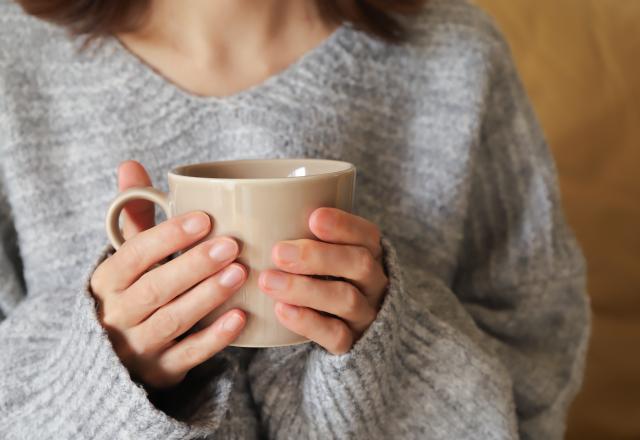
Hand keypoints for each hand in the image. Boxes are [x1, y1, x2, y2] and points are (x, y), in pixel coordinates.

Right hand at [90, 160, 247, 388]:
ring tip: (241, 272)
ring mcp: (139, 345)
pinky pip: (189, 355)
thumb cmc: (131, 292)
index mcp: (107, 281)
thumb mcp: (126, 257)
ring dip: (208, 296)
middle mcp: (118, 314)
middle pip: (155, 288)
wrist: (115, 357)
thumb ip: (134, 217)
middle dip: (194, 265)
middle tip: (232, 244)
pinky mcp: (162, 369)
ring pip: (173, 320)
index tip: (204, 218)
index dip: (167, 236)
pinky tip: (240, 318)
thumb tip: (130, 165)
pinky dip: (214, 338)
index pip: (134, 255)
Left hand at [258, 207, 388, 354]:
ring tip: (268, 281)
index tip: (313, 217)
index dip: (344, 225)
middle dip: (317, 256)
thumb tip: (245, 203)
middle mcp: (374, 281)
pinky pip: (336, 335)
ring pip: (346, 299)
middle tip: (278, 252)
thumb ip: (300, 229)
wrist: (341, 326)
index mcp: (370, 252)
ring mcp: (365, 314)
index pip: (366, 234)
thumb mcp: (321, 249)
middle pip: (358, 264)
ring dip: (305, 289)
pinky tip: (281, 311)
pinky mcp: (352, 343)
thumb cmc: (323, 274)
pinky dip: (308, 322)